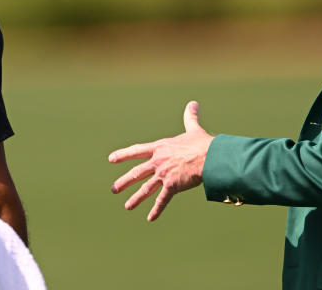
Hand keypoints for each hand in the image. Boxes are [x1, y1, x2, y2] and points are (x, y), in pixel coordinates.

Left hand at [109, 100, 213, 220]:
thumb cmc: (202, 143)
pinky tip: (150, 218)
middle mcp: (158, 161)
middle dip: (124, 182)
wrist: (210, 156)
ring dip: (136, 198)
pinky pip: (162, 200)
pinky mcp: (172, 186)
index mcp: (161, 148)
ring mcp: (164, 174)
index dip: (124, 155)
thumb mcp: (193, 129)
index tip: (111, 159)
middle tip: (113, 189)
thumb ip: (190, 117)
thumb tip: (193, 103)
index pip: (138, 151)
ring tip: (127, 206)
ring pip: (146, 188)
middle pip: (137, 172)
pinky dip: (156, 209)